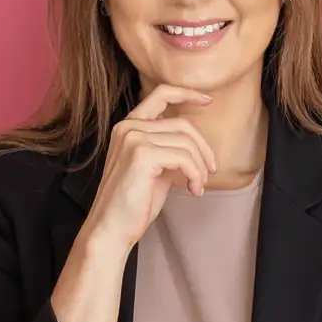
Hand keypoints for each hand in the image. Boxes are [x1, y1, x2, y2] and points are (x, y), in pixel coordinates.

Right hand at [82, 83, 217, 249]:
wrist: (112, 228)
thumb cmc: (133, 203)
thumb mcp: (154, 168)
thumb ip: (167, 148)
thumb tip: (195, 144)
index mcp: (129, 126)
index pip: (161, 94)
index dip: (187, 93)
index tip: (207, 100)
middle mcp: (128, 127)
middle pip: (183, 124)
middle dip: (203, 148)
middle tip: (210, 171)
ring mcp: (133, 138)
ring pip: (186, 142)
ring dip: (200, 166)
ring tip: (198, 186)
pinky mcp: (141, 155)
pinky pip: (184, 157)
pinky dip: (195, 174)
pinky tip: (193, 190)